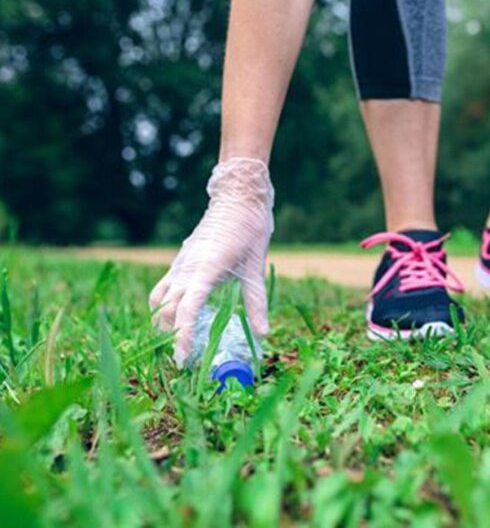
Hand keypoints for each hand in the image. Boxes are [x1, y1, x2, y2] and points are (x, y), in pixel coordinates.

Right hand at [149, 158, 273, 366]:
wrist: (238, 197)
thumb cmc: (250, 229)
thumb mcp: (256, 268)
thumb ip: (257, 303)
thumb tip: (264, 334)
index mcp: (205, 270)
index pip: (186, 311)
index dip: (182, 337)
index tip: (183, 358)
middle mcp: (186, 268)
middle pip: (166, 310)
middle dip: (170, 336)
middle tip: (182, 359)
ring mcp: (180, 263)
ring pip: (158, 299)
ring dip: (162, 321)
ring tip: (176, 340)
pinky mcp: (181, 260)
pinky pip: (164, 287)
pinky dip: (165, 305)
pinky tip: (179, 316)